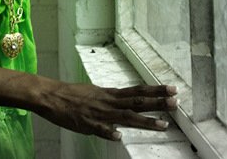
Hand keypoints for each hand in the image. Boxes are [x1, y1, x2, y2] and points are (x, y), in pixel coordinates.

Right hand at [38, 81, 177, 140]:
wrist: (51, 95)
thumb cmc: (72, 95)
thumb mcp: (95, 93)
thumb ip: (111, 100)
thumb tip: (124, 103)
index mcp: (109, 94)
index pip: (136, 91)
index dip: (155, 91)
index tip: (172, 89)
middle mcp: (108, 101)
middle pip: (136, 101)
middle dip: (156, 102)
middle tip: (175, 101)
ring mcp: (98, 112)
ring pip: (124, 116)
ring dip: (144, 120)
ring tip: (162, 124)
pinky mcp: (86, 123)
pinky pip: (99, 129)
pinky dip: (108, 132)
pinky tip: (118, 137)